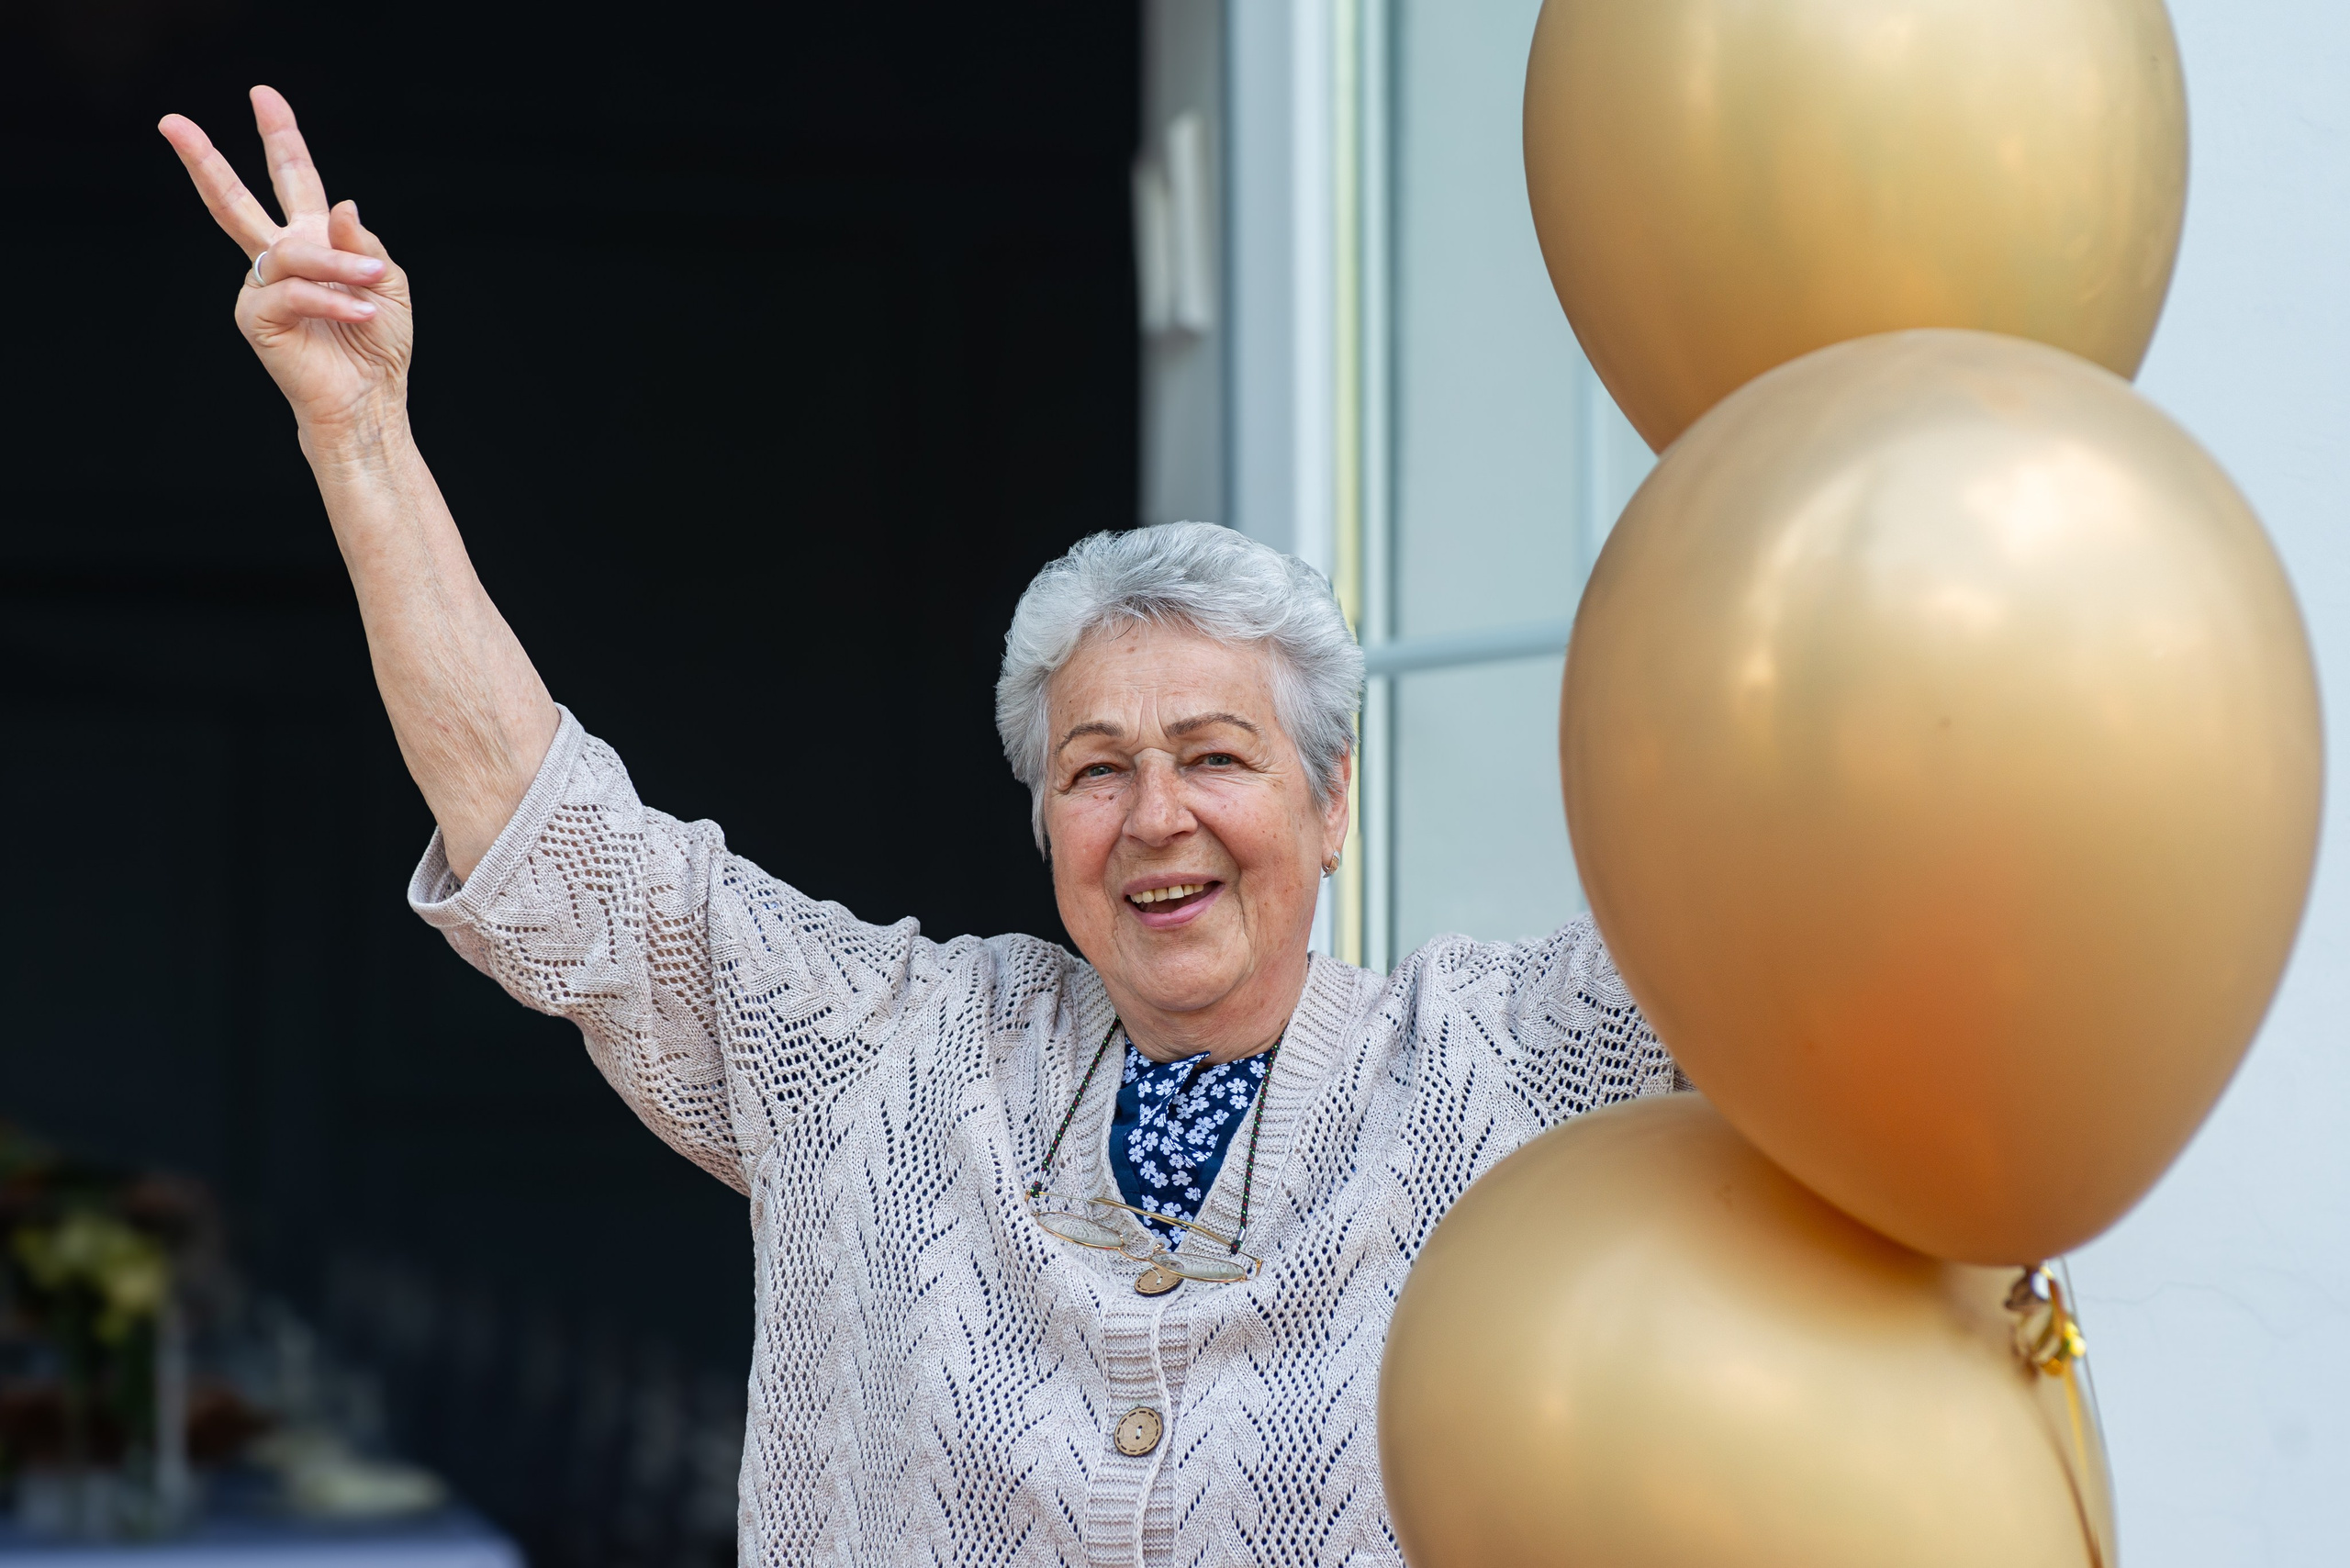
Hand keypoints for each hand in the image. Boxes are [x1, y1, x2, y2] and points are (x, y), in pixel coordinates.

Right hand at [159, 87, 411, 442]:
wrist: (369, 398)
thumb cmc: (379, 344)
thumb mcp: (388, 282)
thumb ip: (365, 244)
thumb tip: (341, 205)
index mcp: (312, 240)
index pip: (292, 179)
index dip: (280, 137)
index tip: (263, 95)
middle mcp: (278, 258)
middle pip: (234, 200)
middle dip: (205, 160)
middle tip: (172, 123)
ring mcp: (261, 286)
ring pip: (291, 252)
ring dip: (337, 268)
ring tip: (372, 288)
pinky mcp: (255, 317)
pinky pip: (291, 292)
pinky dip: (329, 299)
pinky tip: (358, 312)